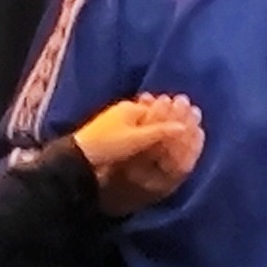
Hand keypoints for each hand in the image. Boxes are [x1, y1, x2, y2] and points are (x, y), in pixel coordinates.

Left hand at [78, 93, 203, 214]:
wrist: (77, 159)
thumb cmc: (107, 146)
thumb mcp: (136, 139)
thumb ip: (160, 132)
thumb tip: (184, 127)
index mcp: (130, 107)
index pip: (159, 108)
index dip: (174, 116)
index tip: (189, 123)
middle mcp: (124, 110)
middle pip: (152, 114)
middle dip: (167, 121)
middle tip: (185, 131)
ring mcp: (116, 122)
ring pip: (144, 124)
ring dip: (156, 130)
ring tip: (170, 143)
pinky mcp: (110, 134)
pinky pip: (135, 132)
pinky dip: (145, 138)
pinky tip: (151, 149)